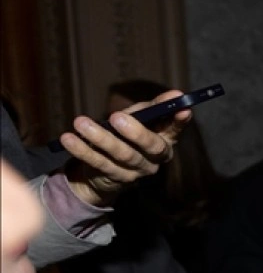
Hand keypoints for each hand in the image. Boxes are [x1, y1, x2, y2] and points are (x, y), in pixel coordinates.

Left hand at [59, 89, 191, 206]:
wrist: (103, 171)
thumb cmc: (125, 136)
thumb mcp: (139, 118)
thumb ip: (154, 107)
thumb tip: (176, 93)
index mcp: (165, 140)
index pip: (176, 129)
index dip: (180, 120)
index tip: (182, 108)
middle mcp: (156, 158)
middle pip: (152, 146)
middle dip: (136, 132)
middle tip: (117, 116)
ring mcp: (137, 171)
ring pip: (123, 155)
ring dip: (101, 138)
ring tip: (80, 123)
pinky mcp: (116, 179)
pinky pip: (99, 163)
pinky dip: (83, 150)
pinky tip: (69, 139)